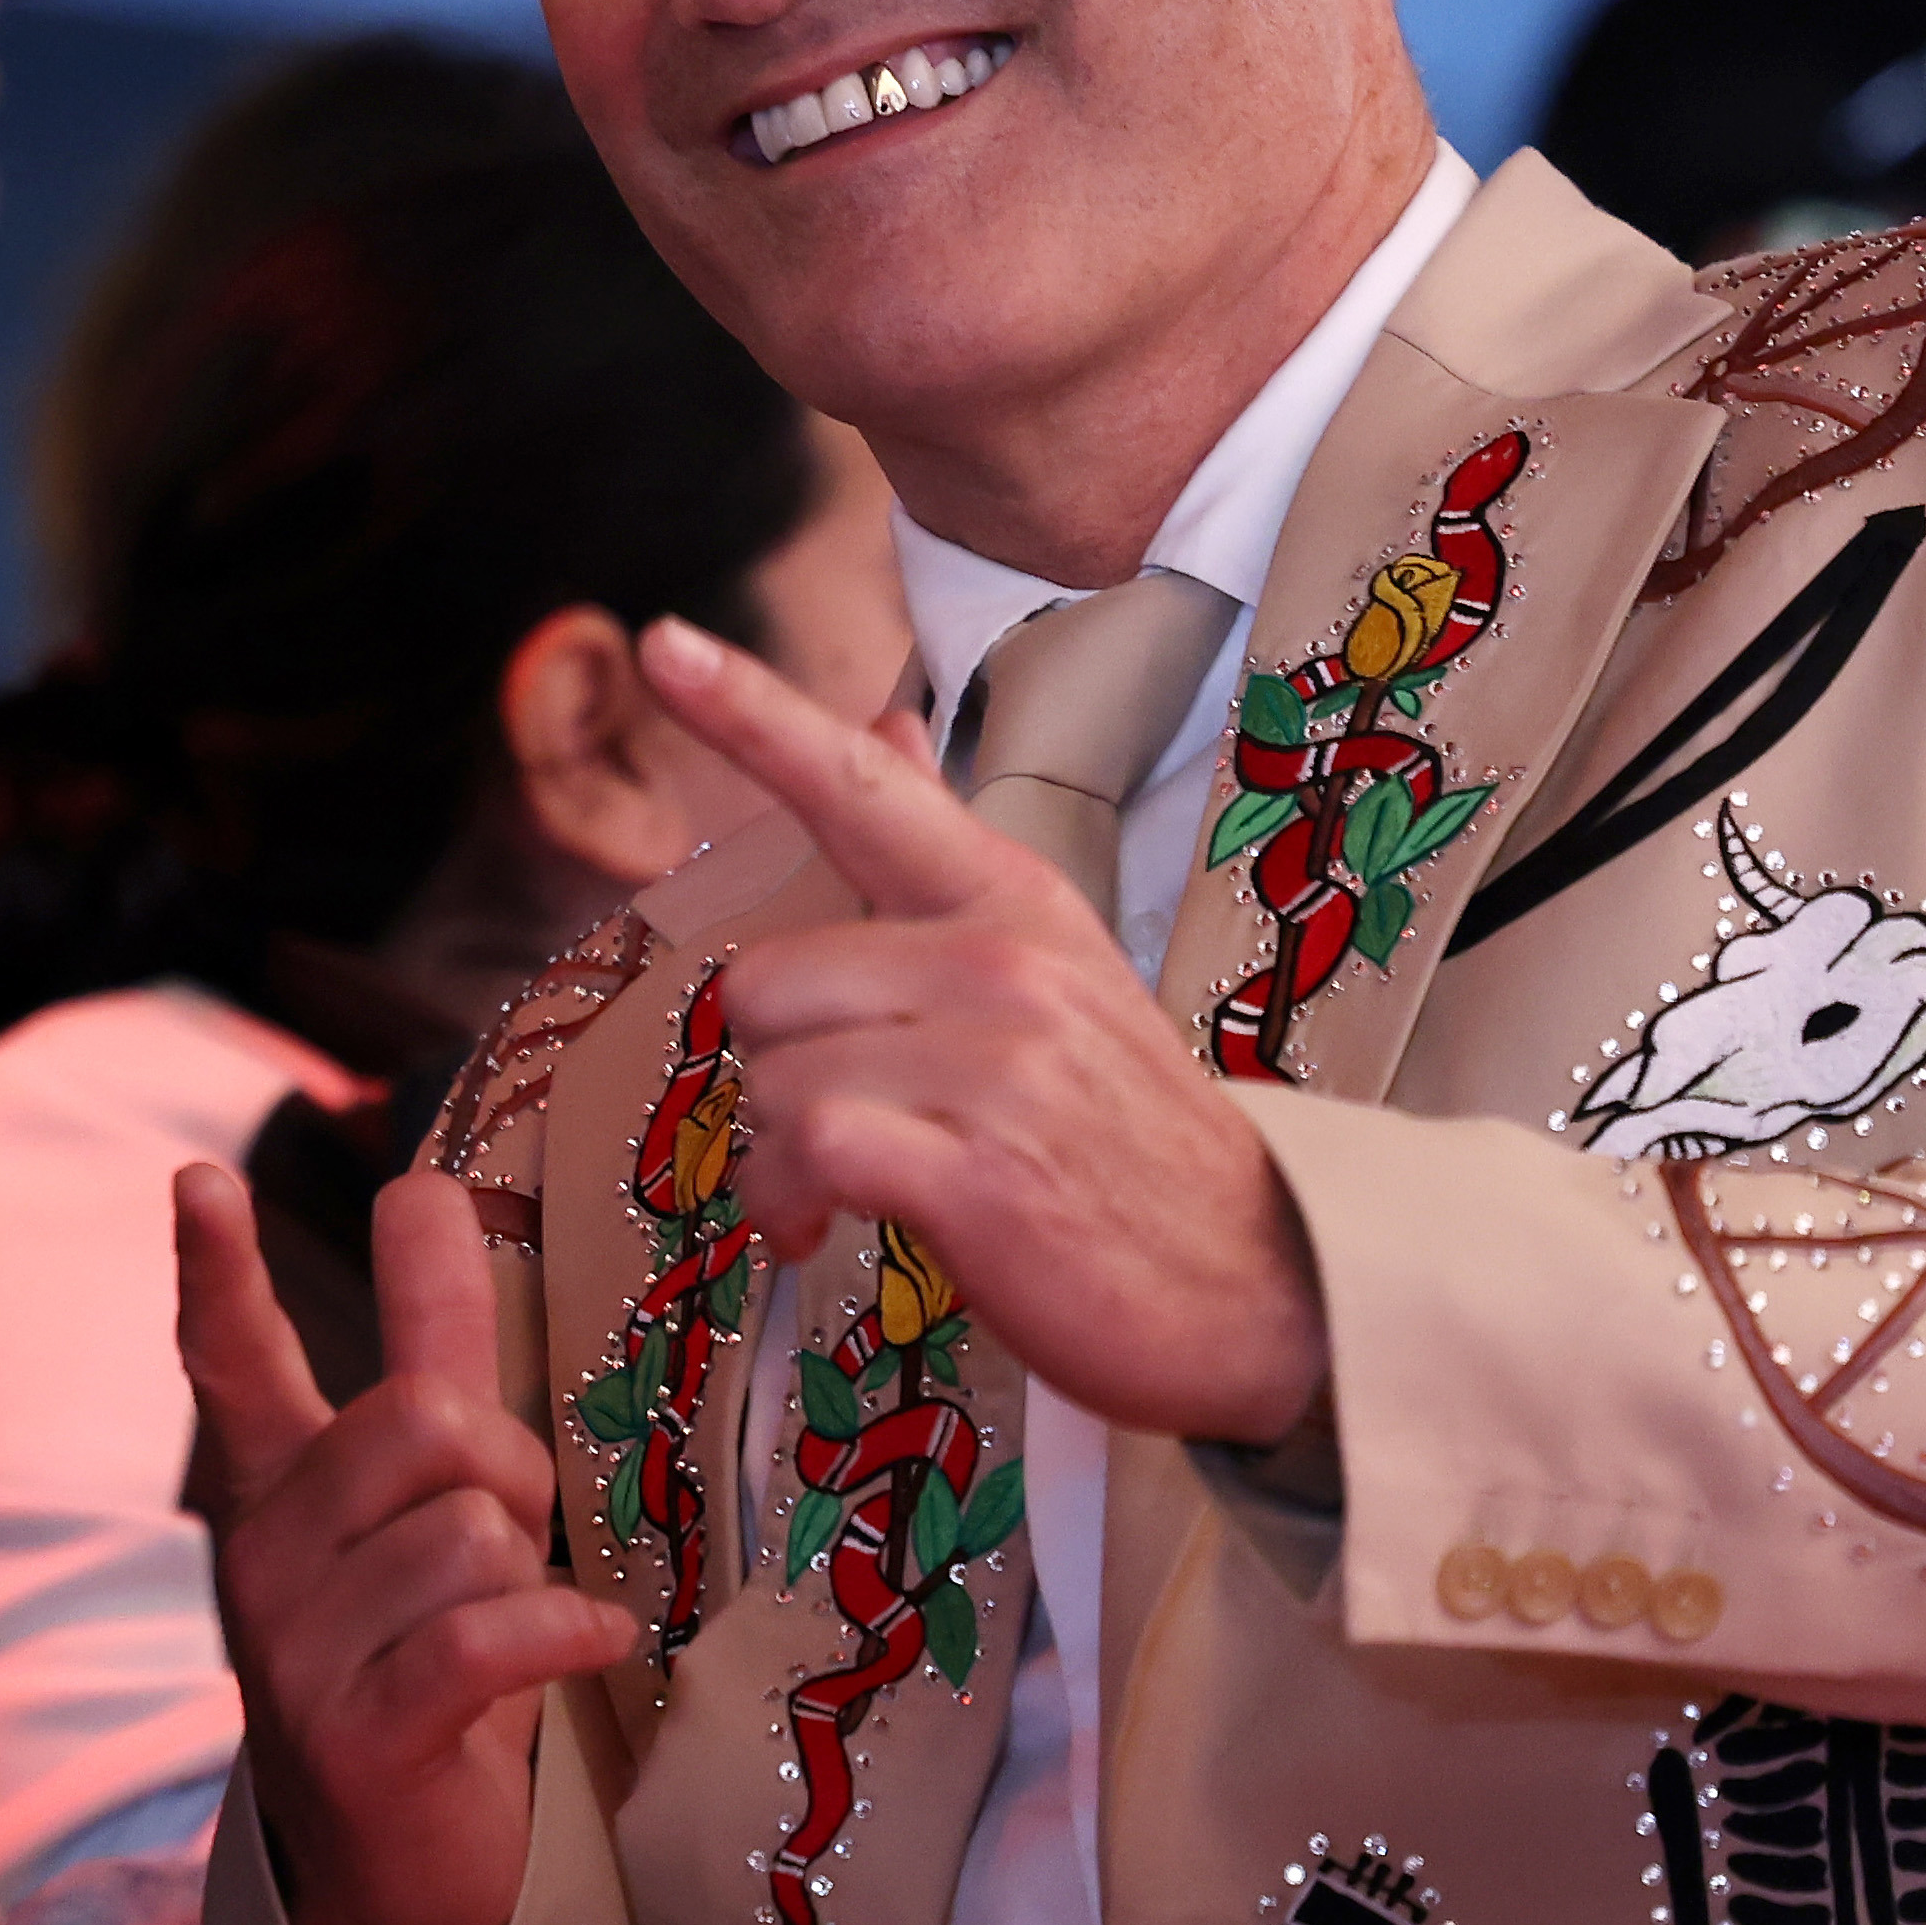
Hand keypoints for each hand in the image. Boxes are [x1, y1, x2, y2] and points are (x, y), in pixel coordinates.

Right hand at [177, 1163, 636, 1924]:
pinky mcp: (353, 1737)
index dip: (217, 1271)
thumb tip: (423, 1187)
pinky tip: (591, 1644)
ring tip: (524, 1625)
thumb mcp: (431, 1495)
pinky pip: (483, 1638)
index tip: (199, 1180)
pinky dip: (562, 1633)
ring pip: (466, 1532)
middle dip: (511, 1468)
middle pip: (421, 1423)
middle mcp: (263, 1558)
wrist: (404, 1878)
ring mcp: (294, 1653)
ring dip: (534, 1573)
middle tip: (518, 1542)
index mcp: (276, 1489)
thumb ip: (433, 1347)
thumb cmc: (429, 1660)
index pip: (231, 1360)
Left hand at [638, 614, 1327, 1446]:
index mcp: (1012, 900)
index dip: (752, 714)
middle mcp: (1002, 962)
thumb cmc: (1126, 1136)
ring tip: (853, 1187)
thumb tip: (880, 725)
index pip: (862, 788)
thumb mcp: (1055, 969)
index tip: (667, 646)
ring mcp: (996, 1063)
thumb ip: (943, 859)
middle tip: (844, 1125)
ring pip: (775, 1075)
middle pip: (765, 978)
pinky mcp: (978, 1168)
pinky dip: (791, 1199)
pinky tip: (828, 1225)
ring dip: (783, 1153)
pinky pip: (805, 1148)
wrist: (1259, 1278)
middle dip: (778, 1069)